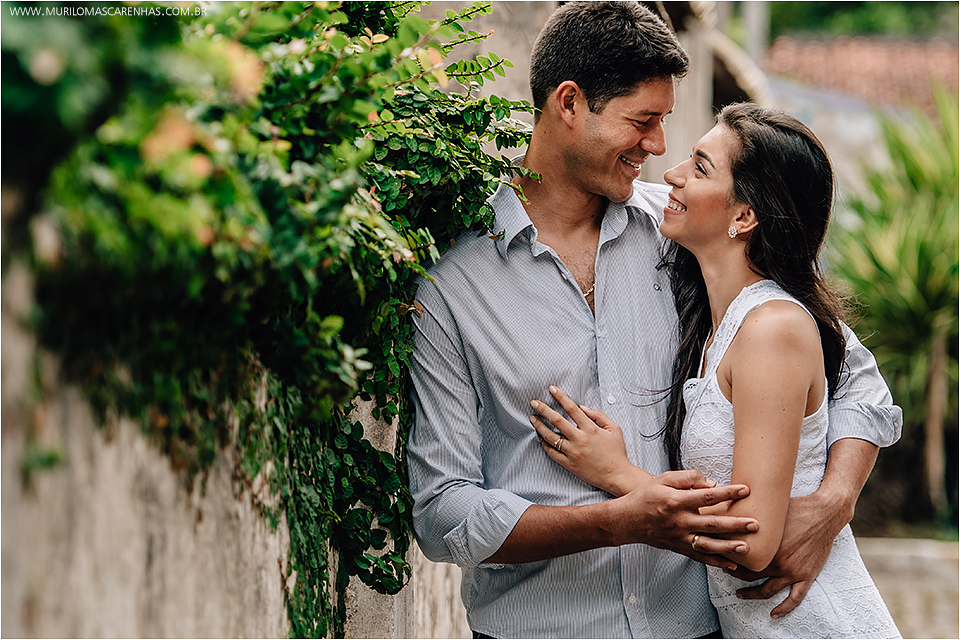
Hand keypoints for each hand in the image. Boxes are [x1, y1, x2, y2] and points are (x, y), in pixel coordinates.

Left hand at [529, 386, 644, 495]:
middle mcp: (580, 439)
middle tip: (533, 402)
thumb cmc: (616, 452)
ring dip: (539, 426)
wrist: (617, 476)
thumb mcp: (614, 428)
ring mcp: (573, 452)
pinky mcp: (569, 464)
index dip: (561, 397)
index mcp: (591, 429)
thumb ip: (598, 415)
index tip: (552, 389)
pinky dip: (545, 444)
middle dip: (543, 409)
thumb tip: (582, 407)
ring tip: (533, 418)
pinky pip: (552, 453)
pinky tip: (541, 438)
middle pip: (557, 420)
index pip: (572, 408)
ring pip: (551, 437)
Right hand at [612, 469, 756, 570]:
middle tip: (755, 524)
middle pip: (712, 524)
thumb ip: (687, 478)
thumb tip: (711, 484)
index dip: (727, 493)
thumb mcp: (662, 479)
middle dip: (735, 524)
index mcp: (676, 501)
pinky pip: (701, 557)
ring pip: (708, 544)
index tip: (745, 490)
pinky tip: (732, 564)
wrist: (627, 520)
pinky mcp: (679, 548)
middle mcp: (679, 521)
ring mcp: (679, 537)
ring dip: (728, 547)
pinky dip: (717, 562)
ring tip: (746, 547)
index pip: (707, 497)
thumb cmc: (646, 496)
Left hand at [726, 491, 841, 617]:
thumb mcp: (770, 509)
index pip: (739, 557)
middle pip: (748, 575)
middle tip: (727, 571)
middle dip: (735, 574)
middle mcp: (777, 562)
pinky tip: (774, 614)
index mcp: (766, 546)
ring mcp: (792, 571)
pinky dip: (783, 608)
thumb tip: (730, 505)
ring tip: (740, 594)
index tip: (719, 556)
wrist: (824, 514)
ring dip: (751, 594)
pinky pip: (794, 598)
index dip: (726, 558)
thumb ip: (751, 512)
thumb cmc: (797, 507)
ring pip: (767, 590)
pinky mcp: (806, 576)